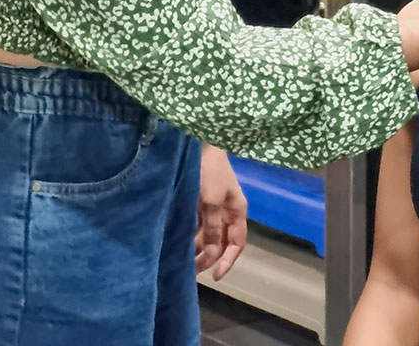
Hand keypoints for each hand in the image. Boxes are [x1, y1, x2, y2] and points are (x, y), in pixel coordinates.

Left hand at [195, 145, 247, 280]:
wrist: (199, 143)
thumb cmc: (210, 172)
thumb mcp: (212, 202)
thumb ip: (213, 229)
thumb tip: (213, 253)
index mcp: (237, 210)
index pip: (237, 243)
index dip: (228, 261)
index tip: (215, 275)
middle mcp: (227, 210)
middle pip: (221, 240)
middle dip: (210, 256)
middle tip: (192, 270)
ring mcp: (214, 204)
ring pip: (208, 233)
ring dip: (199, 246)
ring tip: (183, 257)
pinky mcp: (201, 198)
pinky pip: (198, 223)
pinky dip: (192, 233)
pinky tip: (180, 239)